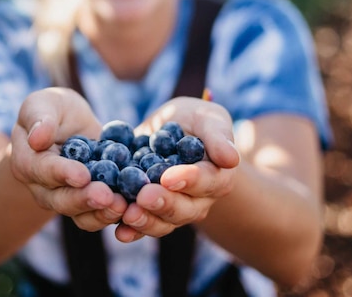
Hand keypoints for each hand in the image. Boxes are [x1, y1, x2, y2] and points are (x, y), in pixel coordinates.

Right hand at [10, 87, 127, 230]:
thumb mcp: (44, 104)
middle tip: (107, 196)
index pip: (43, 170)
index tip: (82, 175)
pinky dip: (116, 214)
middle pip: (62, 200)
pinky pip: (100, 215)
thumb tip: (37, 138)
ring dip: (101, 213)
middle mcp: (44, 188)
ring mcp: (67, 199)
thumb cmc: (53, 110)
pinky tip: (133, 207)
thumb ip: (39, 118)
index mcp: (27, 162)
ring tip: (123, 206)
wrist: (71, 125)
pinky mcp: (89, 203)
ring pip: (81, 215)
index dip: (62, 174)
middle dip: (85, 199)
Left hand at [116, 96, 240, 241]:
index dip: (189, 180)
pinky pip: (143, 226)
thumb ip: (218, 135)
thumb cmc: (194, 120)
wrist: (167, 129)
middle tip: (143, 196)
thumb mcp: (207, 118)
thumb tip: (231, 159)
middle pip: (184, 209)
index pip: (207, 181)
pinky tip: (120, 232)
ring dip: (145, 221)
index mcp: (217, 176)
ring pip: (163, 223)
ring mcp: (174, 209)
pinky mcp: (150, 212)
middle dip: (163, 203)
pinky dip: (132, 231)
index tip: (168, 177)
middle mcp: (198, 200)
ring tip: (128, 215)